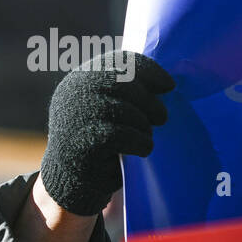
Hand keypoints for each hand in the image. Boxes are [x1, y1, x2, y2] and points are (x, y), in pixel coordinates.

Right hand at [39, 52, 174, 215]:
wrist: (72, 179)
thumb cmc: (100, 143)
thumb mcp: (109, 110)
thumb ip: (127, 93)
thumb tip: (168, 84)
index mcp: (82, 78)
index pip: (119, 61)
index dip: (149, 71)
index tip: (169, 85)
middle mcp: (74, 92)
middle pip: (124, 83)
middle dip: (150, 101)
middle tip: (161, 118)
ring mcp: (75, 116)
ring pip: (125, 110)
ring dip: (144, 125)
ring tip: (145, 136)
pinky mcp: (82, 141)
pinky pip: (122, 135)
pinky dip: (140, 142)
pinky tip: (142, 149)